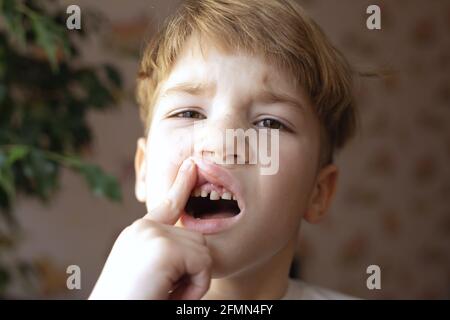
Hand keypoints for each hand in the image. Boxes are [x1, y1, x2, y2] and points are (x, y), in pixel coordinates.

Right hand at [89, 158, 211, 299]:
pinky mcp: (164, 248)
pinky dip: (196, 287)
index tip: (192, 166)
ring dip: (194, 279)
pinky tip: (170, 295)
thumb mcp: (144, 271)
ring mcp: (153, 235)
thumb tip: (194, 241)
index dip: (182, 185)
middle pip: (197, 238)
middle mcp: (143, 228)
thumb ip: (163, 251)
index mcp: (138, 233)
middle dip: (192, 269)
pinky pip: (204, 264)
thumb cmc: (129, 301)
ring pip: (203, 251)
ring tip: (166, 294)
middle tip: (168, 290)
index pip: (167, 204)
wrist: (104, 319)